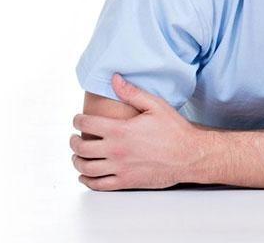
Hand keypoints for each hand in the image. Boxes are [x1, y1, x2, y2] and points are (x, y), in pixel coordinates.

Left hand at [69, 74, 205, 190]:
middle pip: (81, 148)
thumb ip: (131, 92)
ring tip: (77, 156)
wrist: (190, 156)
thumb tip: (114, 78)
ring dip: (77, 161)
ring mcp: (120, 169)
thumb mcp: (155, 105)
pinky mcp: (126, 182)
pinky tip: (85, 176)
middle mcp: (116, 151)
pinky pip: (99, 185)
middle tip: (74, 138)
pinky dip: (87, 181)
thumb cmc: (174, 131)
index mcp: (120, 131)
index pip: (86, 124)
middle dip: (73, 141)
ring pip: (86, 168)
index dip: (77, 120)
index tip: (77, 120)